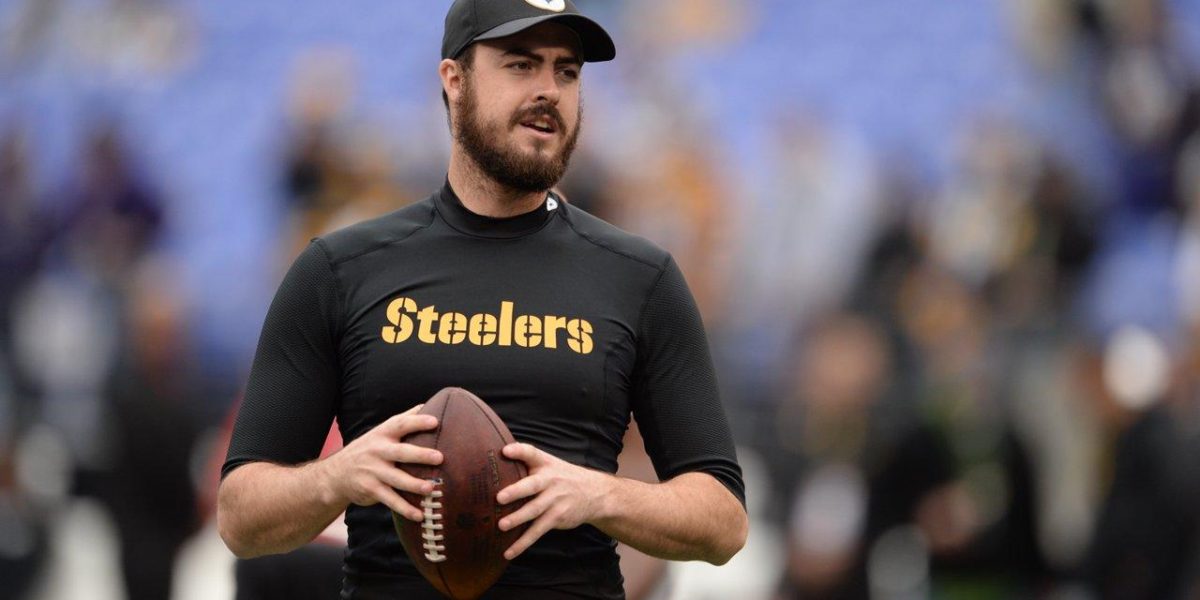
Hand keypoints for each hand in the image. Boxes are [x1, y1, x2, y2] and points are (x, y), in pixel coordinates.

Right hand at [323, 404, 442, 521]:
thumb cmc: (370, 449)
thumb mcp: (381, 432)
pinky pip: (390, 500)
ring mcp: (373, 471)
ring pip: (396, 479)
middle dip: (420, 455)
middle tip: (439, 457)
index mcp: (383, 434)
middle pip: (400, 452)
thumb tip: (428, 404)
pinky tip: (419, 515)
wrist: (337, 474)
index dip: (417, 422)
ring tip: (431, 489)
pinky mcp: (371, 490)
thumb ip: (404, 419)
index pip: (401, 424)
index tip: (435, 421)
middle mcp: (377, 451)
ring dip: (414, 484)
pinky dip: (404, 508)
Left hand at [495, 442, 610, 559]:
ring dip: (518, 519)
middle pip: (532, 485)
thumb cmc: (562, 477)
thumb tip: (495, 457)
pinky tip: (509, 552)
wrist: (594, 493)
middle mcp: (550, 480)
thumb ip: (526, 461)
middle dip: (516, 491)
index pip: (531, 453)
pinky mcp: (556, 518)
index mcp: (545, 464)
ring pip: (534, 510)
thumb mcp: (549, 463)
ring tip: (501, 526)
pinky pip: (537, 531)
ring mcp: (554, 500)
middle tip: (499, 497)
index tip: (505, 451)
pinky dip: (523, 543)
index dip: (518, 451)